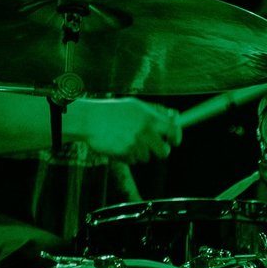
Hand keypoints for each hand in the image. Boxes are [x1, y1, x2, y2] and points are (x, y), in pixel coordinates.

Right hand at [65, 98, 182, 162]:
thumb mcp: (135, 106)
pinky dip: (127, 156)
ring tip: (127, 140)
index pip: (173, 131)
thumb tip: (176, 117)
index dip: (176, 138)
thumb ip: (155, 112)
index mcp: (149, 118)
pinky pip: (132, 160)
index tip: (174, 141)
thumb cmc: (114, 111)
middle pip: (164, 152)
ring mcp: (135, 143)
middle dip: (160, 152)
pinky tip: (118, 145)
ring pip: (147, 158)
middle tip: (153, 148)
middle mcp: (144, 131)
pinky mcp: (125, 152)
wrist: (90, 119)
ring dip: (139, 153)